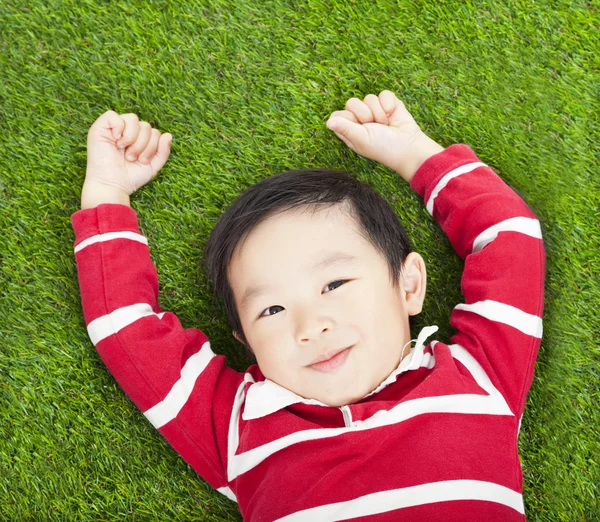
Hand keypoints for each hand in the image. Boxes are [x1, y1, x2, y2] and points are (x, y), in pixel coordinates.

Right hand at [85, 110, 172, 195]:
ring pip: (133, 118)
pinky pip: (113, 115)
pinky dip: (118, 127)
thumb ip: (163, 151)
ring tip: (125, 152)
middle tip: (132, 158)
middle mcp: (127, 132)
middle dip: (143, 144)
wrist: (112, 185)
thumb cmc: (130, 177)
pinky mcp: (100, 127)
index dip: (152, 146)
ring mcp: (114, 129)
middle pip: (146, 125)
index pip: (154, 132)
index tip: (142, 161)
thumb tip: (168, 135)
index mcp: (139, 140)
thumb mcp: (153, 165)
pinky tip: (116, 140)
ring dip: (132, 138)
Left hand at [326, 91, 442, 181]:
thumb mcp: (361, 139)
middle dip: (365, 114)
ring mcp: (373, 110)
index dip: (346, 117)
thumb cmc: (382, 148)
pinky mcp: (387, 103)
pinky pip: (383, 94)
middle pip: (352, 102)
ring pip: (369, 98)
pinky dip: (389, 104)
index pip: (337, 114)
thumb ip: (345, 128)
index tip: (357, 126)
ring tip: (385, 125)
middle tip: (374, 127)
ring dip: (379, 112)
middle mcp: (359, 119)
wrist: (408, 146)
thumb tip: (328, 122)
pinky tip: (392, 115)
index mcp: (349, 130)